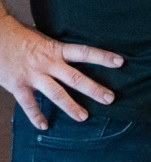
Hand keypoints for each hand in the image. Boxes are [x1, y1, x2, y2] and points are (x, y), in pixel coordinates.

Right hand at [0, 13, 122, 129]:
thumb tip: (76, 48)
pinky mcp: (17, 86)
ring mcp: (33, 75)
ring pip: (56, 94)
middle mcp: (48, 63)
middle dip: (94, 89)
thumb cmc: (21, 36)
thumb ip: (59, 47)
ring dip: (71, 107)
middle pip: (75, 78)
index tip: (121, 62)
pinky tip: (44, 126)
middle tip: (110, 99)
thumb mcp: (45, 37)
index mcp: (56, 49)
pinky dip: (36, 116)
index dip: (103, 57)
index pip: (85, 52)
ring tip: (84, 117)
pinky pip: (29, 104)